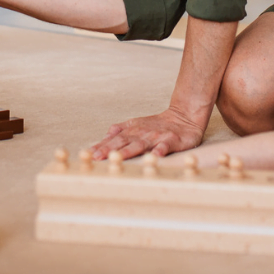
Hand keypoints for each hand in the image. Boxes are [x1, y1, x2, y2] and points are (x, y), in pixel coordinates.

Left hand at [91, 106, 205, 159]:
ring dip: (127, 151)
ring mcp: (156, 137)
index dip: (102, 146)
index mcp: (133, 130)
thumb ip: (122, 130)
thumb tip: (105, 136)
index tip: (89, 154)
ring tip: (116, 158)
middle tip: (96, 157)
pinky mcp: (172, 140)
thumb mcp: (138, 124)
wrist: (185, 115)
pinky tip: (154, 157)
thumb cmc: (159, 125)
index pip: (114, 139)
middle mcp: (142, 133)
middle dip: (109, 150)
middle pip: (123, 142)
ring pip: (140, 144)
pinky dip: (160, 151)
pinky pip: (165, 146)